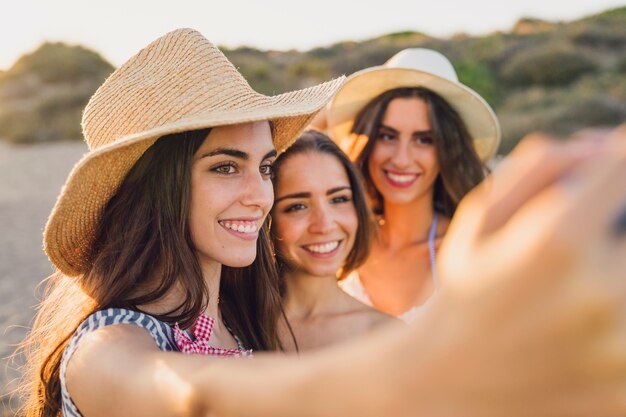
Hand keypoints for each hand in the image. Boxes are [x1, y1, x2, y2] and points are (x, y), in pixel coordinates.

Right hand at [431, 126, 625, 415]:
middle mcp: (601, 293)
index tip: (608, 171)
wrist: (445, 387)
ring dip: (614, 268)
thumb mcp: (478, 223)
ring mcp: (623, 349)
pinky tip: (584, 325)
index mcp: (556, 241)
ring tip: (572, 289)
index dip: (616, 161)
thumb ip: (536, 171)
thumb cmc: (463, 295)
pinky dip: (615, 319)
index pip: (623, 168)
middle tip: (585, 247)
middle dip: (614, 224)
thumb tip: (600, 144)